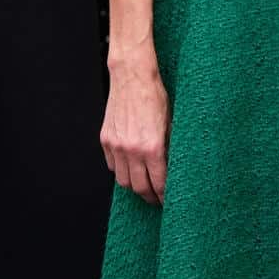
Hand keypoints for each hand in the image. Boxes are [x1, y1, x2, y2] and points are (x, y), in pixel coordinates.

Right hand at [102, 54, 169, 203]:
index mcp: (152, 147)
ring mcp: (116, 146)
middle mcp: (132, 150)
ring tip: (143, 185)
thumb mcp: (171, 123)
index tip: (167, 200)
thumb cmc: (154, 96)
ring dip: (134, 186)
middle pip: (139, 187)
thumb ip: (170, 148)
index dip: (163, 196)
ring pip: (123, 181)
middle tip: (156, 199)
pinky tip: (130, 168)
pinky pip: (112, 165)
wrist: (132, 77)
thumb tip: (172, 168)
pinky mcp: (106, 139)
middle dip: (149, 197)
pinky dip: (121, 170)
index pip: (158, 183)